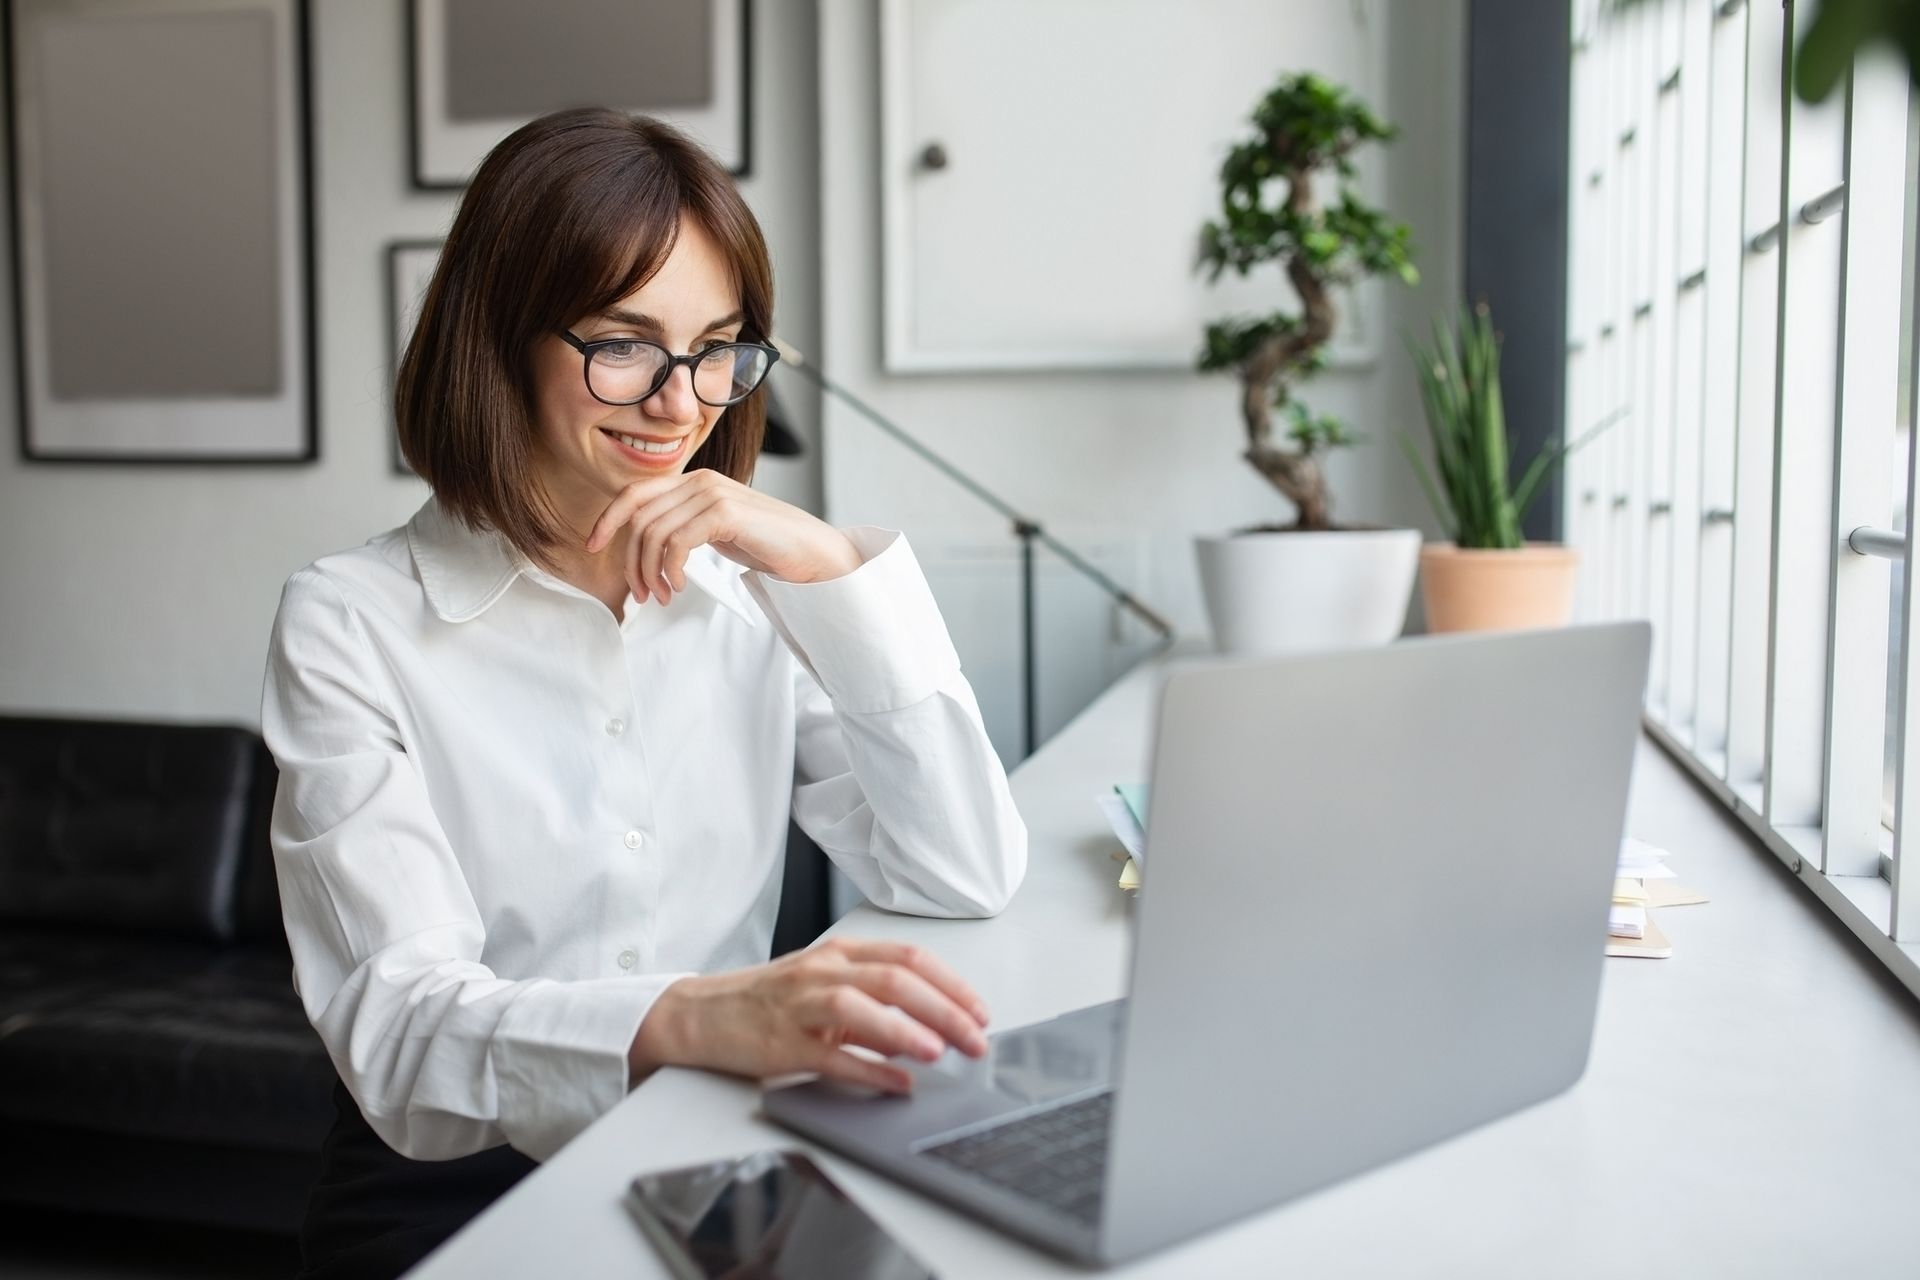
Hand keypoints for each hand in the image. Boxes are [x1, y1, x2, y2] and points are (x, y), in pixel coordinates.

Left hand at [584, 471, 862, 605]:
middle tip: (640, 594)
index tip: (592, 545)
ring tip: (661, 595)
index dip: (607, 519)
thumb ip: (684, 528)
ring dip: (650, 571)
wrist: (813, 552)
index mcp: (694, 482)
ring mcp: (712, 493)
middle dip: (631, 560)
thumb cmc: (768, 545)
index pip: (635, 493)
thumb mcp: (715, 532)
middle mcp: (700, 481)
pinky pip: (676, 542)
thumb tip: (645, 550)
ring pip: (653, 532)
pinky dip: (669, 568)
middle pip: (639, 518)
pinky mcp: (724, 512)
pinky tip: (678, 585)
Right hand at [629, 937, 992, 1093]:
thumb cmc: (769, 1001)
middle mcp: (822, 971)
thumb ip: (874, 1004)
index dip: (951, 984)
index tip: (980, 1012)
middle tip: (976, 1039)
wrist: (701, 1014)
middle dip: (944, 1009)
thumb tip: (928, 1029)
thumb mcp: (825, 988)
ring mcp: (800, 1006)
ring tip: (941, 1052)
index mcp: (839, 954)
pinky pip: (831, 1055)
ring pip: (861, 1007)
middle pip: (894, 979)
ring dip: (907, 1029)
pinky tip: (898, 1084)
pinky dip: (869, 1070)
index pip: (908, 958)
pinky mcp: (782, 1044)